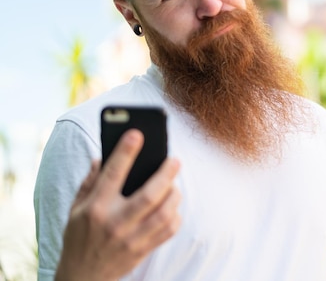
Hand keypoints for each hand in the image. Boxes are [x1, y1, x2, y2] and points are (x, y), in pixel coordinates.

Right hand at [55, 129, 180, 280]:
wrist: (82, 277)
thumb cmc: (79, 236)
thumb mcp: (75, 208)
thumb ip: (90, 182)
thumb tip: (103, 156)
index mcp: (95, 208)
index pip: (112, 175)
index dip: (125, 152)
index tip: (136, 133)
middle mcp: (114, 223)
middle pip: (148, 196)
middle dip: (165, 175)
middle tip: (175, 160)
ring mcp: (131, 239)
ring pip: (163, 214)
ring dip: (174, 195)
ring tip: (174, 184)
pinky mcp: (143, 251)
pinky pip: (168, 231)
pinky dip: (176, 215)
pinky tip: (173, 206)